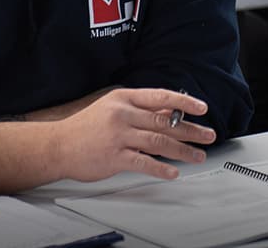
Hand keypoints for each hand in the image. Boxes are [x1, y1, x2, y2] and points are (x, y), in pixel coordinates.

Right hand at [55, 87, 215, 181]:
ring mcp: (118, 135)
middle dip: (190, 129)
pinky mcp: (114, 156)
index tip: (201, 107)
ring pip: (158, 142)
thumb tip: (169, 111)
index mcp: (123, 98)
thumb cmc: (87, 126)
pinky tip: (173, 171)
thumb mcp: (113, 108)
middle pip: (163, 121)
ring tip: (197, 155)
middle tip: (208, 134)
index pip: (159, 96)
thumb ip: (140, 110)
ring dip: (182, 150)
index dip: (183, 101)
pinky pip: (144, 162)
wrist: (60, 144)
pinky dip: (161, 168)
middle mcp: (122, 114)